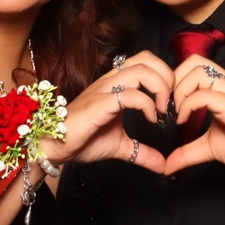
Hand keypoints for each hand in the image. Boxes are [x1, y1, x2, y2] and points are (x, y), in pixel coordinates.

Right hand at [38, 51, 174, 172]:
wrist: (55, 146)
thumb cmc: (82, 140)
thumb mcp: (121, 146)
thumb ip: (142, 152)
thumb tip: (163, 165)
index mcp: (115, 84)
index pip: (145, 61)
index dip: (163, 76)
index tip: (169, 102)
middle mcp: (110, 81)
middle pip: (147, 58)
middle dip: (166, 77)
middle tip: (170, 102)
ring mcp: (105, 89)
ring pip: (141, 70)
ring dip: (160, 88)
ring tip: (162, 110)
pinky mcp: (100, 103)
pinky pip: (130, 94)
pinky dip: (148, 104)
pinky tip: (151, 119)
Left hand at [165, 56, 224, 198]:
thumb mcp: (211, 148)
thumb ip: (188, 152)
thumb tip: (167, 165)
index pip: (194, 65)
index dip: (176, 81)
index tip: (169, 107)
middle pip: (194, 61)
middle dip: (174, 81)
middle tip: (170, 107)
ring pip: (198, 71)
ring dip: (180, 91)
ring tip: (178, 114)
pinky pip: (205, 95)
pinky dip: (188, 105)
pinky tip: (185, 122)